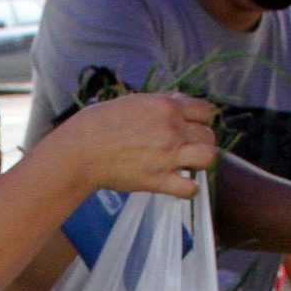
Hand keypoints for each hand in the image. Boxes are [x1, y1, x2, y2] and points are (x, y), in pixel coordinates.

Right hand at [46, 92, 218, 199]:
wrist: (82, 150)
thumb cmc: (100, 123)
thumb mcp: (134, 101)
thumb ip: (160, 102)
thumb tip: (178, 102)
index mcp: (166, 107)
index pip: (205, 111)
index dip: (202, 120)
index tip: (194, 127)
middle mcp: (172, 129)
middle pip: (208, 135)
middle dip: (201, 141)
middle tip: (187, 148)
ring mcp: (168, 156)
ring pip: (208, 158)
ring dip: (201, 162)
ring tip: (188, 164)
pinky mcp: (158, 180)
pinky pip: (190, 188)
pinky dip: (189, 189)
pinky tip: (179, 185)